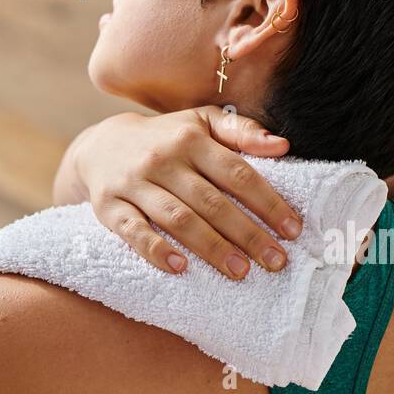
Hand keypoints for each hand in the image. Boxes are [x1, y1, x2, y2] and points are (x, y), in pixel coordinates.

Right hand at [69, 108, 302, 279]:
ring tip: (240, 271)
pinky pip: (134, 232)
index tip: (292, 230)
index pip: (237, 173)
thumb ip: (240, 131)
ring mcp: (134, 184)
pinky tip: (180, 267)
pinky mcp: (109, 208)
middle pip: (212, 201)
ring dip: (211, 247)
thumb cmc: (164, 139)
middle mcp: (163, 160)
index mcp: (191, 139)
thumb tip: (283, 145)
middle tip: (275, 261)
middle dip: (247, 234)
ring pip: (178, 219)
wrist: (100, 147)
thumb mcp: (200, 122)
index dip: (267, 202)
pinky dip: (156, 250)